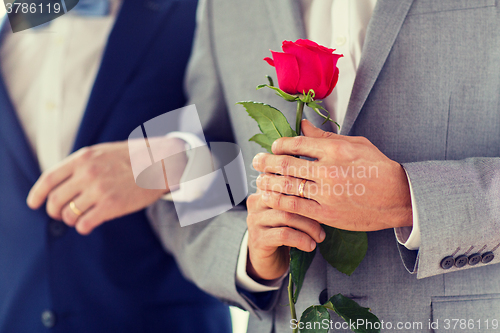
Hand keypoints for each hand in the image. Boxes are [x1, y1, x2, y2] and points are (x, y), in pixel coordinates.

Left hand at [27, 138, 187, 234]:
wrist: (161, 162)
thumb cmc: (134, 158)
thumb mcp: (103, 152)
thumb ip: (82, 165)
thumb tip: (62, 183)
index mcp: (83, 158)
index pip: (49, 179)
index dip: (37, 194)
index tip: (34, 203)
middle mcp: (88, 174)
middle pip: (55, 200)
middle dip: (54, 211)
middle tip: (60, 214)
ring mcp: (99, 190)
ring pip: (68, 214)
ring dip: (70, 219)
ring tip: (79, 218)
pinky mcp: (111, 206)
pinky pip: (84, 223)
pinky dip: (82, 227)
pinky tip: (88, 224)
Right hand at [246, 191, 324, 280]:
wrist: (267, 262)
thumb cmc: (282, 234)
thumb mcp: (289, 214)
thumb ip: (297, 201)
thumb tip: (323, 197)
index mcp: (265, 191)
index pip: (286, 183)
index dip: (306, 191)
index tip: (323, 201)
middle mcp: (256, 203)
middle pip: (288, 199)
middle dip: (310, 212)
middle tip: (325, 223)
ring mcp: (255, 220)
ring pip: (287, 216)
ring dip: (308, 227)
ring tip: (319, 237)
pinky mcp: (258, 238)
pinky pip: (284, 234)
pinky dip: (301, 240)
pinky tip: (309, 246)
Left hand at [253, 119, 411, 231]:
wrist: (399, 197)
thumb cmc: (378, 167)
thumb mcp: (356, 143)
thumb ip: (325, 135)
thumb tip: (302, 124)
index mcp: (335, 150)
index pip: (296, 143)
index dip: (279, 145)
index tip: (274, 147)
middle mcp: (328, 171)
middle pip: (286, 165)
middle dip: (266, 162)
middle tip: (256, 161)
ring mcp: (326, 194)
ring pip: (287, 187)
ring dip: (268, 183)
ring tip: (259, 180)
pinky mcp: (327, 214)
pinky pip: (296, 207)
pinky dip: (279, 202)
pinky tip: (270, 198)